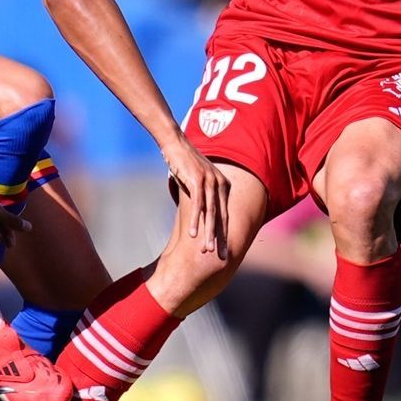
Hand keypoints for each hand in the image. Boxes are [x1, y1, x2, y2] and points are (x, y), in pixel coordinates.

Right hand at [162, 135, 228, 257]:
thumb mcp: (198, 179)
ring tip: (207, 250)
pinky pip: (198, 205)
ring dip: (209, 233)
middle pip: (221, 217)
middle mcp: (220, 183)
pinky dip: (196, 221)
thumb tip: (203, 210)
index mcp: (223, 185)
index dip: (224, 234)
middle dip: (221, 238)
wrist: (175, 143)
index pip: (225, 215)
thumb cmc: (184, 163)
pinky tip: (194, 234)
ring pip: (211, 213)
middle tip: (223, 257)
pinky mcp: (197, 180)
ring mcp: (209, 181)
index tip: (224, 251)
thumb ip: (204, 194)